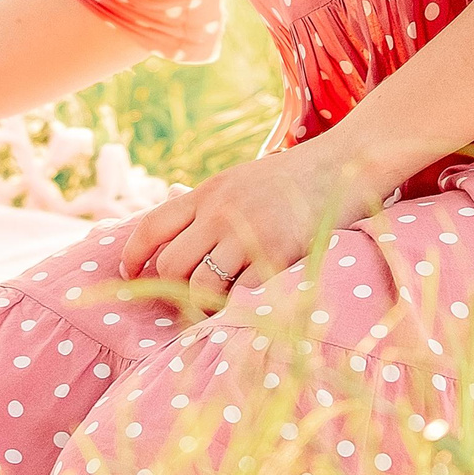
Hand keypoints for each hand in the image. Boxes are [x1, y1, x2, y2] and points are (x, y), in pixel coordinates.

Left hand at [113, 130, 401, 317]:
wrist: (345, 163)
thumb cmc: (296, 177)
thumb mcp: (242, 180)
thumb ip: (213, 206)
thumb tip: (182, 238)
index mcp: (208, 192)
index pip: (151, 225)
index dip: (132, 256)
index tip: (127, 274)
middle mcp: (219, 211)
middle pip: (169, 264)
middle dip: (171, 290)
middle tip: (186, 305)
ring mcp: (246, 232)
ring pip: (198, 286)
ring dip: (203, 306)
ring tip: (217, 312)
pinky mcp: (275, 253)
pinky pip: (239, 294)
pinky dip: (237, 307)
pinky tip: (246, 306)